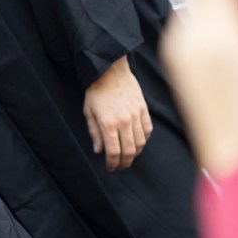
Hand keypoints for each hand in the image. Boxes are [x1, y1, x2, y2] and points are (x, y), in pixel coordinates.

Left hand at [83, 56, 152, 170]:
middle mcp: (124, 121)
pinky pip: (148, 130)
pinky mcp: (144, 109)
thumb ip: (94, 133)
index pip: (113, 152)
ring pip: (141, 142)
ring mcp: (136, 115)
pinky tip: (137, 141)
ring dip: (135, 153)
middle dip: (124, 163)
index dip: (112, 164)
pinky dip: (144, 139)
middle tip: (120, 166)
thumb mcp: (89, 112)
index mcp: (108, 123)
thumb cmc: (96, 91)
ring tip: (128, 156)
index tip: (110, 167)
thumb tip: (99, 151)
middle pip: (129, 151)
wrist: (110, 70)